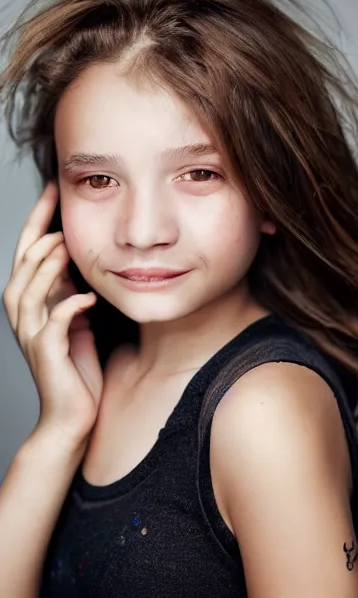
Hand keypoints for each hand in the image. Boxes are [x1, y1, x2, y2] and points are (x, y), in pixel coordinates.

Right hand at [2, 182, 103, 443]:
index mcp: (33, 302)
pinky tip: (87, 297)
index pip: (30, 253)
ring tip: (65, 245)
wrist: (72, 415)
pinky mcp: (48, 355)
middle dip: (38, 230)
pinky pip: (54, 326)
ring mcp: (33, 335)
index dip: (40, 220)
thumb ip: (70, 289)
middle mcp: (26, 315)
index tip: (55, 190)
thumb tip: (78, 257)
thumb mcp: (75, 318)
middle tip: (57, 201)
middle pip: (22, 264)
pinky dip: (69, 309)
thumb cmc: (77, 366)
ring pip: (29, 291)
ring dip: (47, 266)